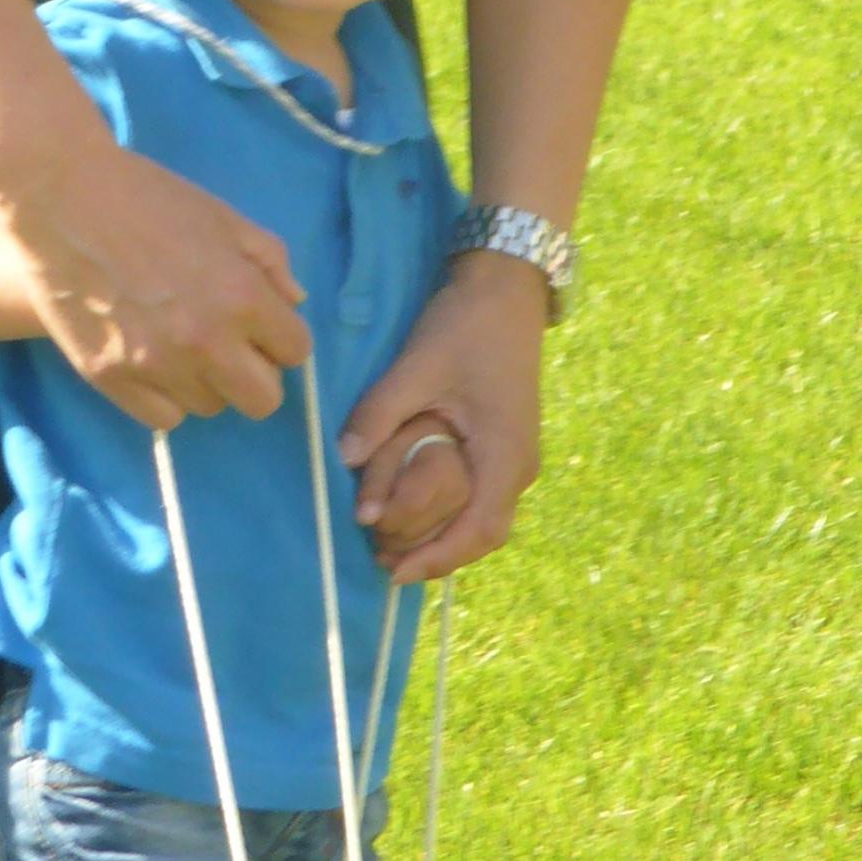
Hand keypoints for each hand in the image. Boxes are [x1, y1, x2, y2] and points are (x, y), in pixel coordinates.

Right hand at [0, 122, 309, 432]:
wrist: (58, 195)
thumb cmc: (147, 197)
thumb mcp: (223, 217)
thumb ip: (269, 261)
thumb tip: (292, 303)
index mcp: (241, 297)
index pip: (295, 351)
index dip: (280, 336)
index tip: (260, 323)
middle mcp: (205, 342)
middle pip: (263, 400)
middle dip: (255, 371)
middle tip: (229, 344)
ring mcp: (155, 365)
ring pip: (210, 407)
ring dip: (206, 381)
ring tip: (181, 343)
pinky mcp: (110, 378)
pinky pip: (162, 417)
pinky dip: (165, 394)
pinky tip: (153, 361)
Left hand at [338, 248, 546, 580]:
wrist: (506, 288)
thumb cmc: (465, 325)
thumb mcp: (416, 366)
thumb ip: (379, 414)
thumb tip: (344, 459)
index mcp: (504, 453)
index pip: (478, 530)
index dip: (436, 558)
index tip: (394, 571)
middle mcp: (518, 465)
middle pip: (481, 534)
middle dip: (434, 555)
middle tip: (382, 562)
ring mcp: (515, 457)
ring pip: (483, 519)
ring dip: (441, 536)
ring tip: (391, 545)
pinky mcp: (504, 445)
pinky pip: (480, 496)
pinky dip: (449, 514)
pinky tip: (413, 513)